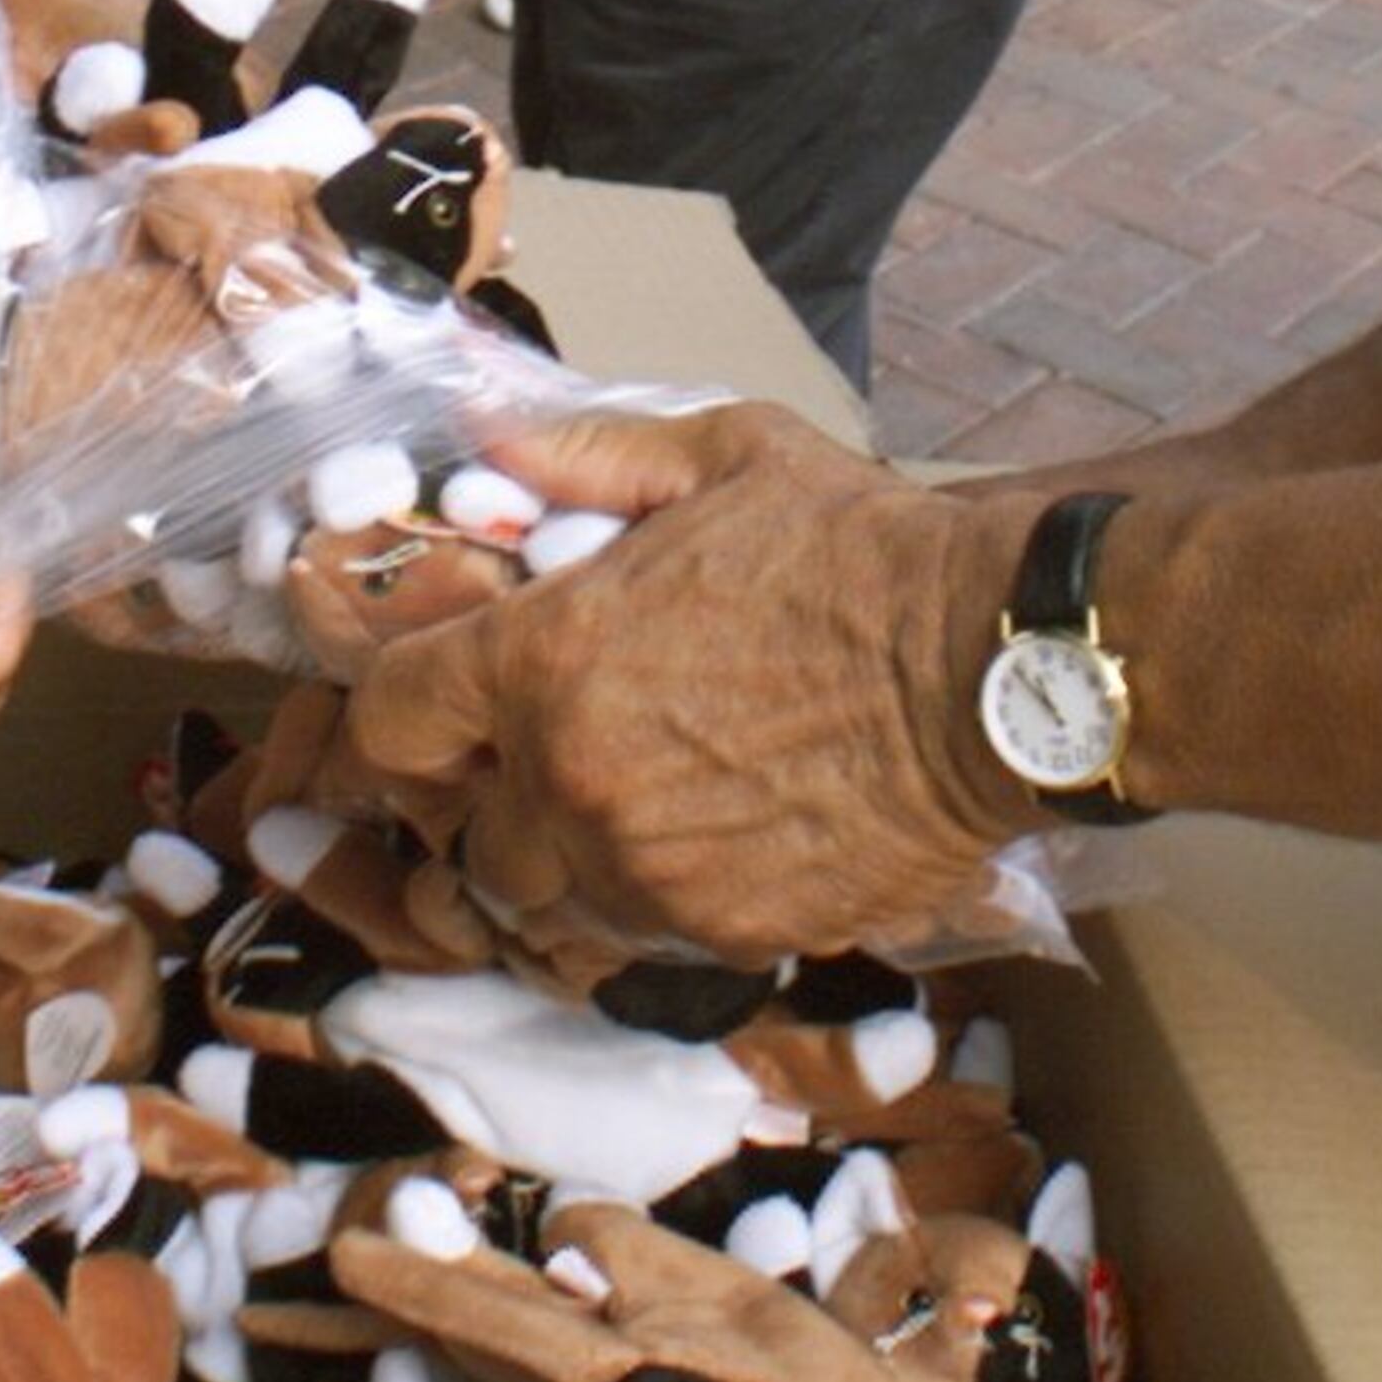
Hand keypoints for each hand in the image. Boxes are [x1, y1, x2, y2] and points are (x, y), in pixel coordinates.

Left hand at [309, 400, 1025, 962]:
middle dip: (499, 809)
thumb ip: (593, 455)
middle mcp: (573, 782)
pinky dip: (665, 906)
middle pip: (466, 843)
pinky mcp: (727, 933)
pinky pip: (653, 941)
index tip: (440, 712)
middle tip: (556, 767)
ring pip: (555, 908)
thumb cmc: (861, 550)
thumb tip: (495, 439)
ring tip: (638, 816)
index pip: (390, 721)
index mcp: (544, 661)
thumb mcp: (725, 457)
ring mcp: (648, 873)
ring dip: (575, 869)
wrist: (991, 667)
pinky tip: (717, 849)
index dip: (405, 716)